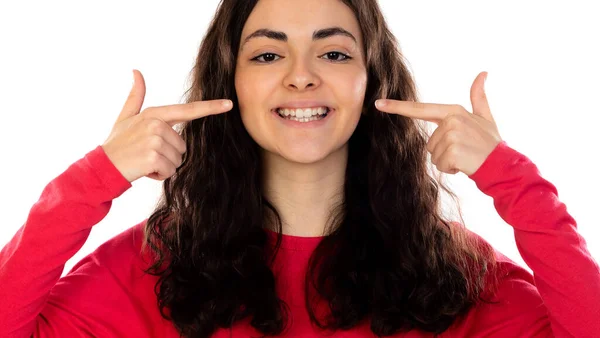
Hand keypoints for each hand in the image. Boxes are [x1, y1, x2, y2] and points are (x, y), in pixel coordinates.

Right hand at [102, 69, 232, 182]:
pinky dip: (159, 175)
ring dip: (164, 166)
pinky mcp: (153, 157)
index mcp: (155, 114)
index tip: (229, 104)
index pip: (188, 111)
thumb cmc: (117, 143)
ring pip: (178, 160)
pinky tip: (144, 170)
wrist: (102, 167)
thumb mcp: (125, 117)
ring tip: (144, 161)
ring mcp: (155, 140)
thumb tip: (136, 71)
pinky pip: (170, 170)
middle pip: (183, 146)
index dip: (211, 107)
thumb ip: (135, 96)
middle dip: (168, 155)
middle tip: (147, 154)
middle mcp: (157, 124)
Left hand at [374, 71, 501, 175]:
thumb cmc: (491, 143)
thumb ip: (479, 96)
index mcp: (454, 111)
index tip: (378, 104)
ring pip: (433, 155)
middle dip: (443, 152)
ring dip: (447, 161)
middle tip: (464, 150)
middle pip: (429, 143)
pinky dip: (451, 169)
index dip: (397, 107)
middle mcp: (451, 120)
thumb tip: (483, 73)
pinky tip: (465, 165)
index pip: (420, 109)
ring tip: (465, 157)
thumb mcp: (485, 117)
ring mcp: (452, 136)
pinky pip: (440, 165)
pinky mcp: (453, 152)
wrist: (503, 164)